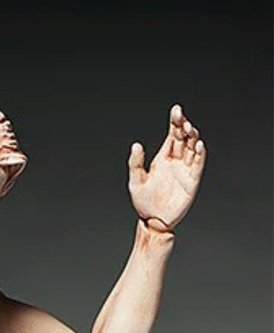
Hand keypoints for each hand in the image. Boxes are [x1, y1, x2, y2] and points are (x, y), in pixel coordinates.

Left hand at [128, 105, 205, 230]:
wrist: (153, 221)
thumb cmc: (143, 202)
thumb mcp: (135, 181)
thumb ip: (135, 163)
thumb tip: (136, 145)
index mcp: (163, 157)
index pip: (172, 135)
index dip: (175, 122)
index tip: (176, 110)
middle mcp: (176, 161)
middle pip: (184, 138)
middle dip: (184, 126)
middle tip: (182, 118)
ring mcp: (185, 169)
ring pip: (192, 148)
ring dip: (193, 137)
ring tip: (189, 129)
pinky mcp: (192, 180)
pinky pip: (198, 164)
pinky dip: (199, 154)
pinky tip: (198, 146)